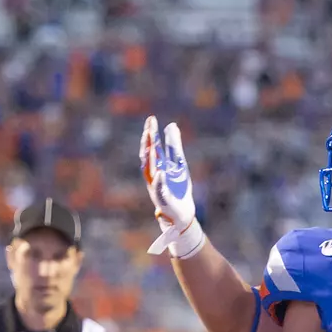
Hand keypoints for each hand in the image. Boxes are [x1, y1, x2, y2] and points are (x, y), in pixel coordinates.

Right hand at [139, 115, 204, 257]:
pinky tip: (161, 172)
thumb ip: (174, 146)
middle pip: (148, 156)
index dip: (151, 133)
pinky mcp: (162, 199)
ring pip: (150, 171)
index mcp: (157, 165)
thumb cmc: (178, 187)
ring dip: (151, 159)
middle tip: (149, 128)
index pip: (152, 146)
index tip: (151, 119)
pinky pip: (159, 189)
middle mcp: (153, 175)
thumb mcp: (178, 163)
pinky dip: (160, 181)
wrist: (183, 212)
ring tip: (153, 145)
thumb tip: (172, 125)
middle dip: (148, 142)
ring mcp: (156, 186)